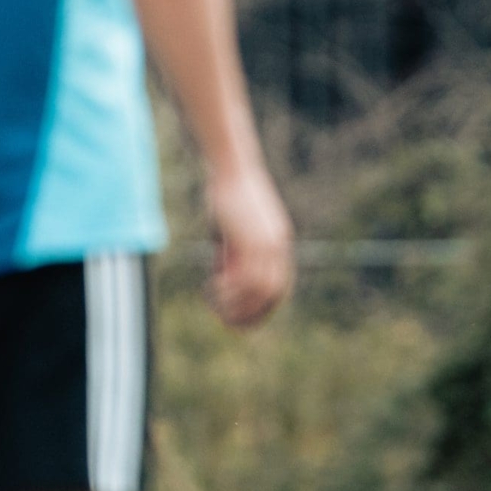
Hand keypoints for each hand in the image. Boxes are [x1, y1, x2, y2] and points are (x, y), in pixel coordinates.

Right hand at [205, 166, 293, 327]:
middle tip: (229, 323)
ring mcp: (268, 245)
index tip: (245, 316)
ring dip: (237, 304)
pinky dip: (229, 291)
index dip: (264, 305)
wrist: (231, 168)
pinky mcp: (253, 241)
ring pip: (260, 291)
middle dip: (253, 313)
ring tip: (214, 305)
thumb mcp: (231, 226)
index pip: (280, 285)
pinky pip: (246, 279)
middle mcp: (278, 246)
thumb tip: (223, 273)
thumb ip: (231, 251)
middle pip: (274, 294)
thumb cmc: (226, 192)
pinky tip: (210, 289)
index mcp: (279, 242)